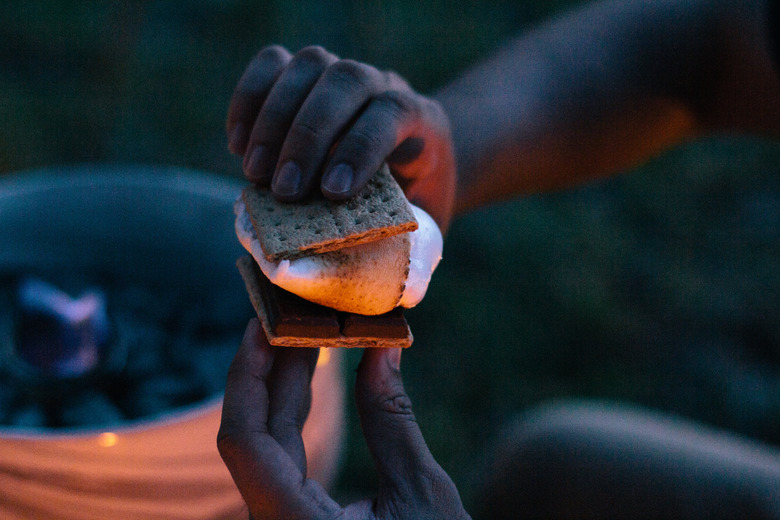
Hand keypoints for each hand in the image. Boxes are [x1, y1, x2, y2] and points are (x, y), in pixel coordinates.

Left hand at [217, 319, 470, 519]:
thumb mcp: (421, 495)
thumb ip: (392, 420)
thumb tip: (382, 351)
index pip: (244, 441)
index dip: (246, 376)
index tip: (259, 325)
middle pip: (253, 435)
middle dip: (273, 370)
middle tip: (297, 315)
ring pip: (268, 447)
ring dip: (286, 390)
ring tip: (310, 336)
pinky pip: (283, 462)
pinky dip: (297, 420)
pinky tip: (315, 383)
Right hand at [226, 45, 455, 231]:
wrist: (418, 160)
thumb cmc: (415, 203)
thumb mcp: (420, 223)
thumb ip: (393, 237)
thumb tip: (339, 274)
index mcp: (423, 121)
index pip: (394, 111)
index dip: (361, 147)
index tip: (331, 193)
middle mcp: (385, 85)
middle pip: (347, 80)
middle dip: (308, 136)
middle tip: (284, 192)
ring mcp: (345, 73)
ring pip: (310, 64)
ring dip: (274, 118)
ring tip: (255, 174)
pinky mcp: (309, 74)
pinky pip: (273, 63)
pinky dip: (249, 98)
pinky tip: (238, 144)